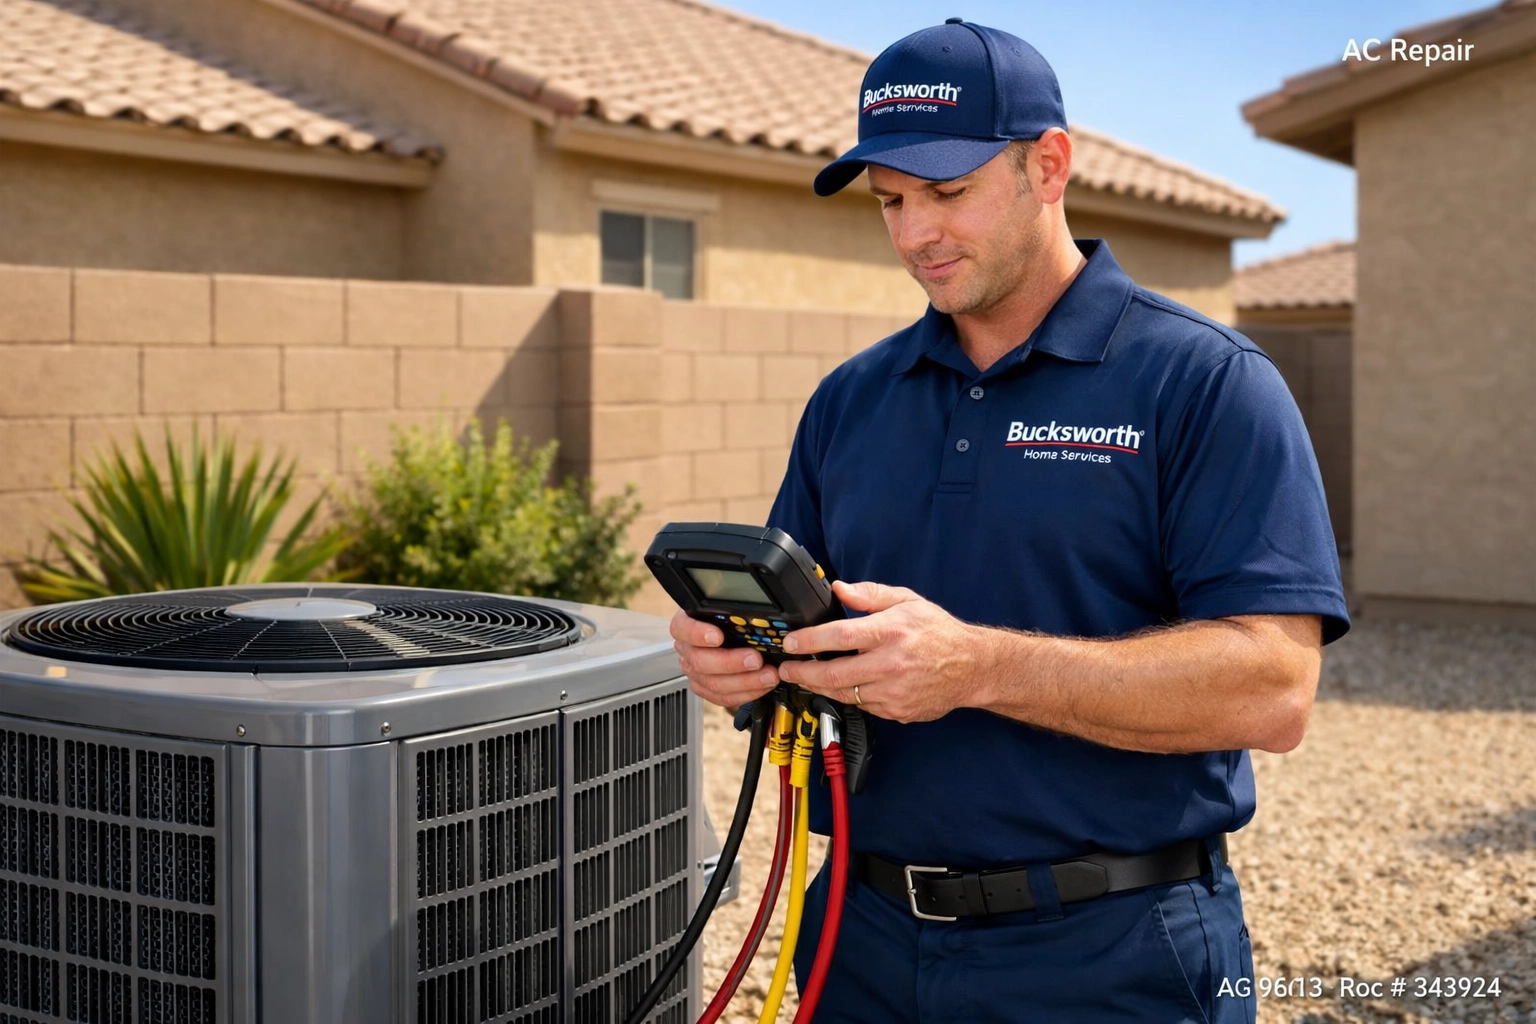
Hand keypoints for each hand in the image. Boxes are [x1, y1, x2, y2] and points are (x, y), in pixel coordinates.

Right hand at [670, 610, 781, 707]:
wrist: (729, 636)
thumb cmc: (727, 619)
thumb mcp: (726, 609)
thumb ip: (733, 612)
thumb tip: (752, 614)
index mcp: (686, 624)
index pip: (682, 628)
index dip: (698, 634)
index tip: (718, 636)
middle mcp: (687, 649)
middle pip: (699, 661)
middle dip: (731, 662)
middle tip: (755, 659)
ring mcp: (694, 672)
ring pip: (713, 684)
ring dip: (745, 682)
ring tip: (768, 676)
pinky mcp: (706, 689)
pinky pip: (723, 697)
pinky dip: (746, 693)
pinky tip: (762, 686)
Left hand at [776, 581, 984, 722]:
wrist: (973, 667)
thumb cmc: (939, 633)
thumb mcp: (907, 601)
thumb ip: (870, 595)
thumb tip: (839, 589)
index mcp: (892, 632)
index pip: (840, 637)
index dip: (810, 641)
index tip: (791, 643)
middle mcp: (891, 664)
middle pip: (834, 674)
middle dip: (803, 672)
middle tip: (787, 668)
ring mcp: (894, 692)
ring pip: (844, 694)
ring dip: (820, 686)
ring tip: (806, 677)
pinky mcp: (897, 711)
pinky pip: (862, 705)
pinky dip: (848, 696)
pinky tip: (841, 686)